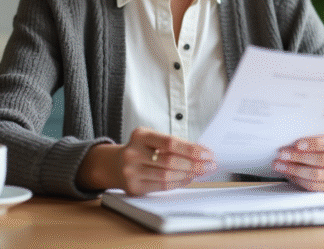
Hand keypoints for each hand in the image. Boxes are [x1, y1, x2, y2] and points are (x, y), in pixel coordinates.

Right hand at [78, 127, 216, 195]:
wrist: (114, 164)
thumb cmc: (140, 150)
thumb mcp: (151, 139)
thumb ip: (173, 144)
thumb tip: (201, 153)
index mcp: (140, 135)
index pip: (170, 142)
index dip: (191, 149)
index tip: (207, 153)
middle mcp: (132, 153)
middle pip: (170, 161)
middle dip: (194, 164)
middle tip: (209, 165)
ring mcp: (131, 171)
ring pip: (167, 176)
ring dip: (189, 175)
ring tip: (202, 172)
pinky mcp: (133, 187)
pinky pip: (161, 186)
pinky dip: (178, 183)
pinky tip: (189, 179)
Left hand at [272, 132, 323, 193]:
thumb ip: (313, 135)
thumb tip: (290, 140)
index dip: (314, 144)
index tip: (298, 144)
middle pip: (323, 160)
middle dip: (299, 157)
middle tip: (283, 154)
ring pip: (316, 175)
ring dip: (294, 169)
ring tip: (280, 164)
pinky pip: (314, 187)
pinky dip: (298, 179)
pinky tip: (289, 173)